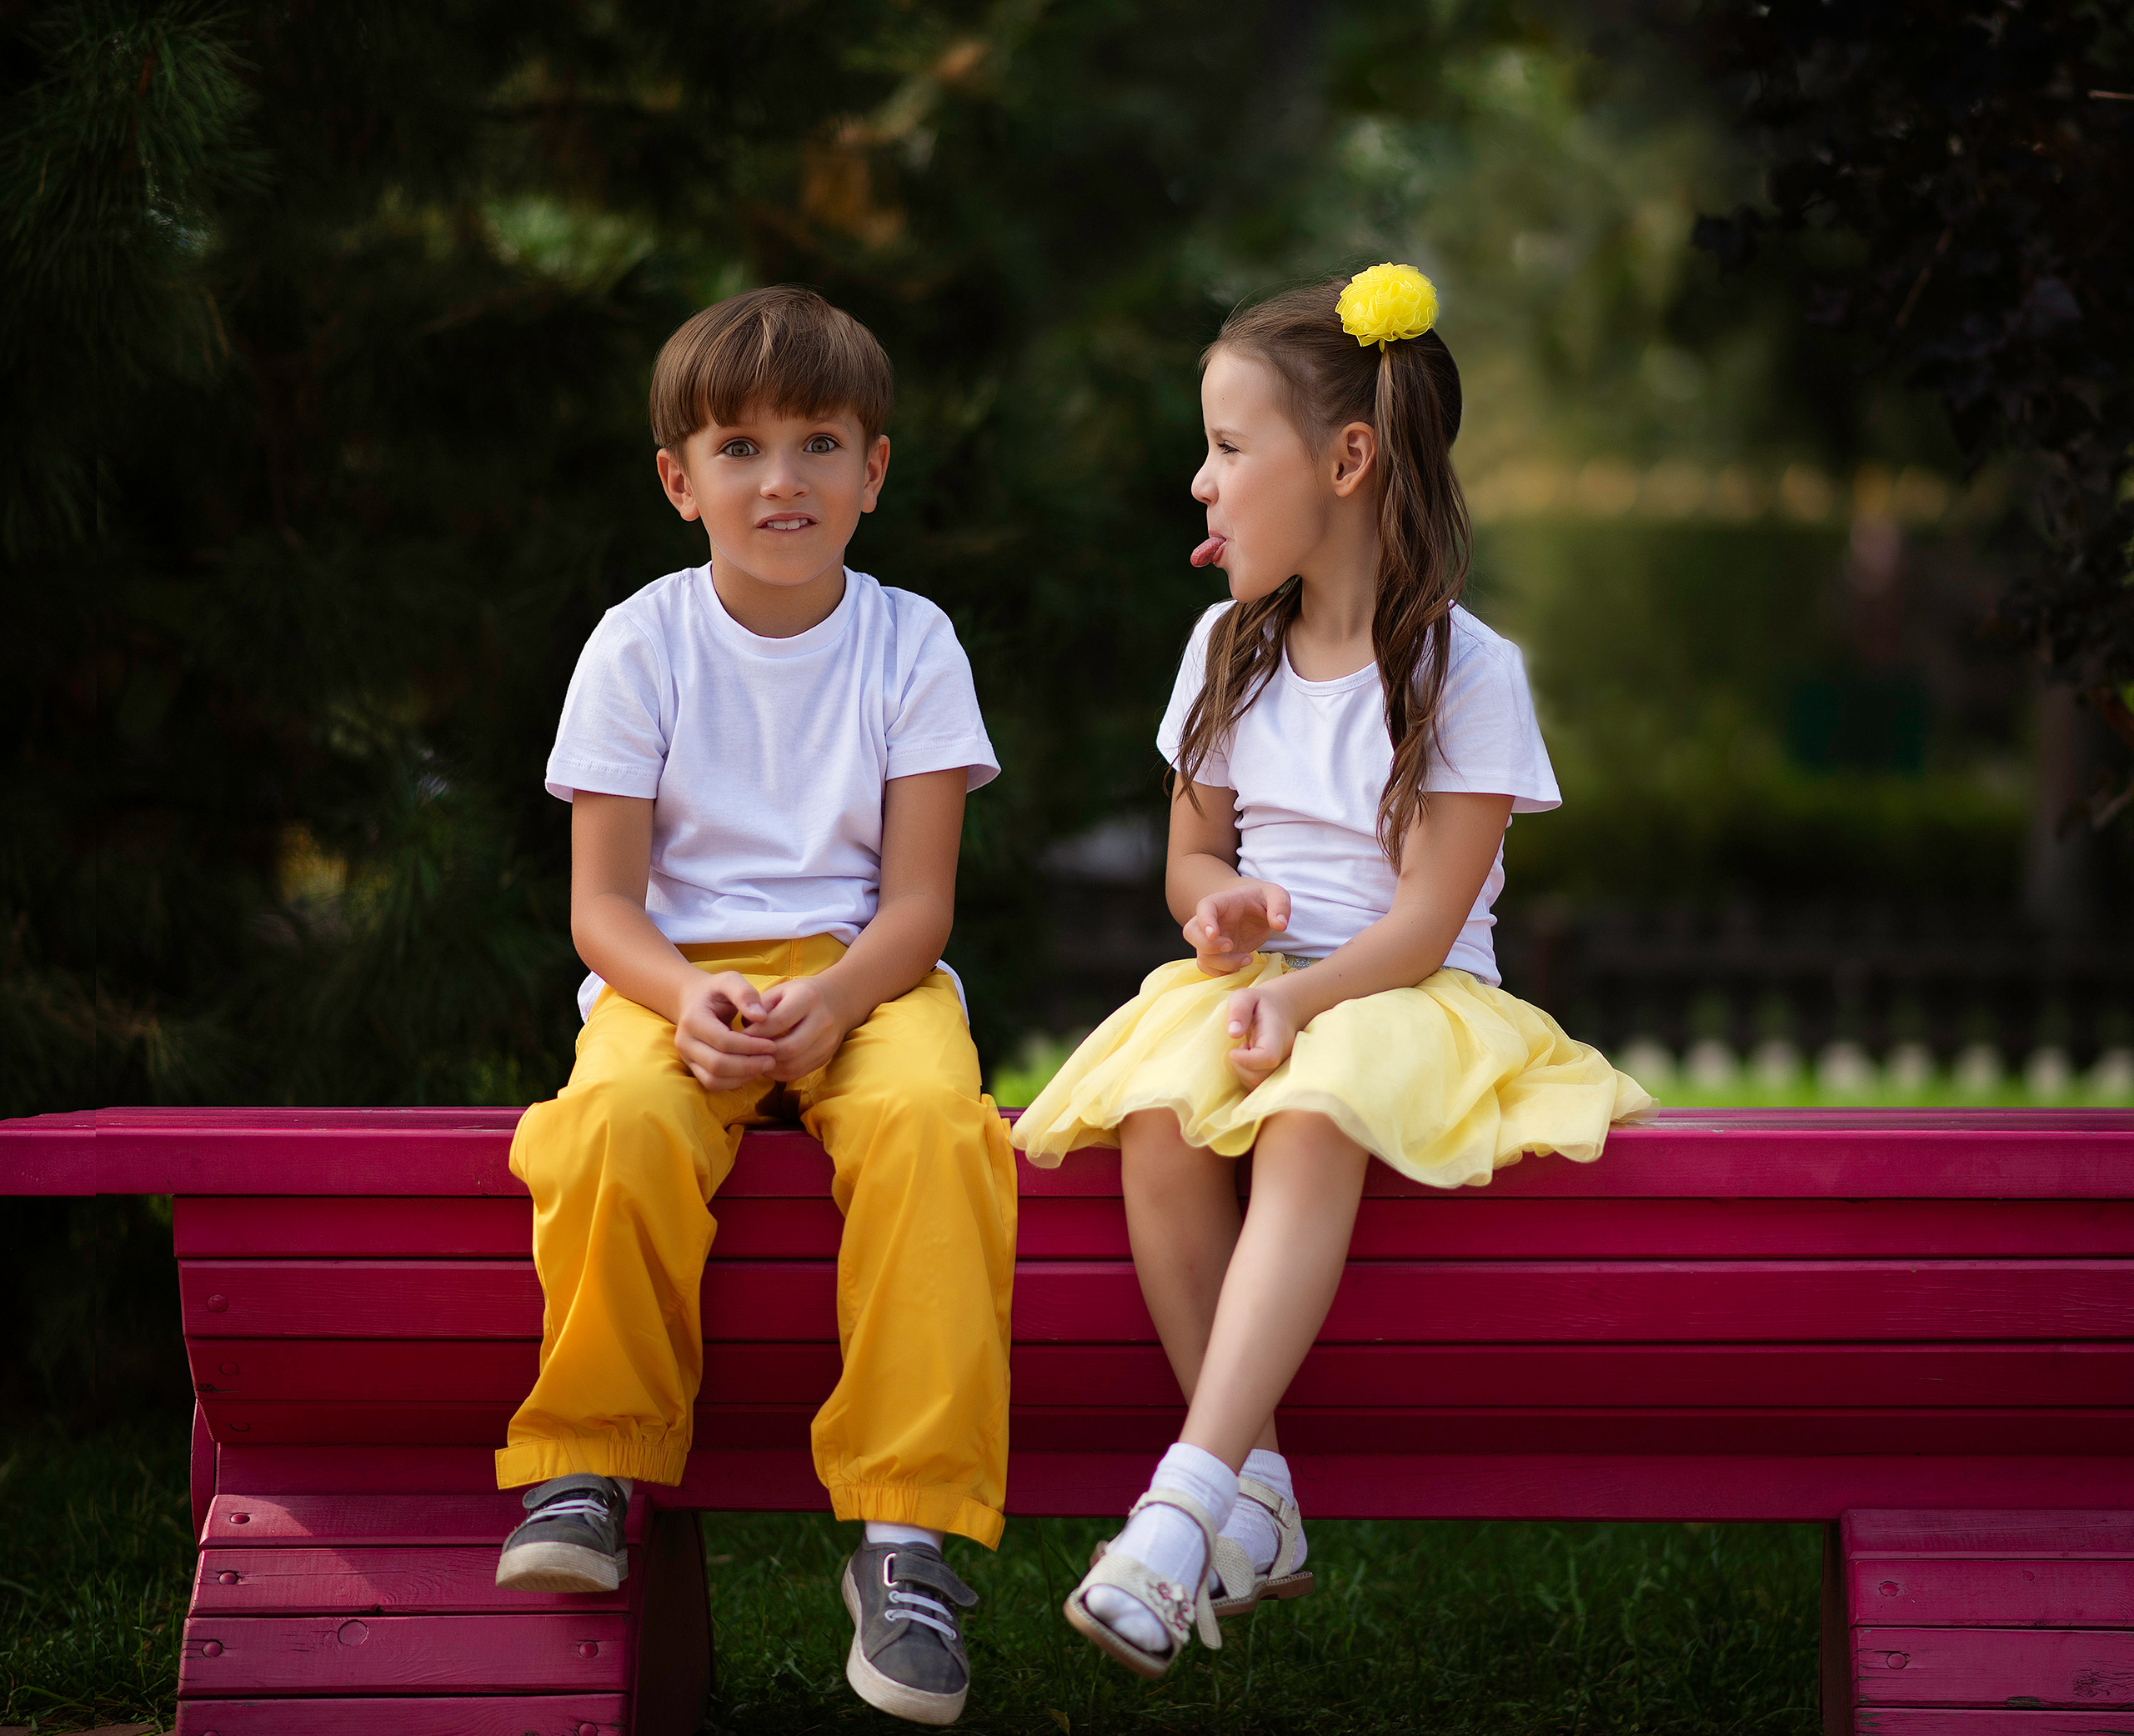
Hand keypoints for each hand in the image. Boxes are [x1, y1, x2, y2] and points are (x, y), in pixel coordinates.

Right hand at [672, 971, 777, 1088]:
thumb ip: (744, 993)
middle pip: (718, 1064)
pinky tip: (752, 1071)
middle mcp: (685, 1041)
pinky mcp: (693, 1067)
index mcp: (693, 1019)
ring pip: (714, 1079)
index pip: (723, 1041)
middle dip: (748, 1065)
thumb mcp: (729, 981)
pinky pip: (712, 1084)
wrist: (694, 1000)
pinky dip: (734, 1082)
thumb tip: (761, 1017)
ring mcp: (686, 1057)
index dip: (750, 1046)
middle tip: (772, 1059)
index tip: (772, 1044)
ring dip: (743, 1077)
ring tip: (764, 1065)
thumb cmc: (716, 991)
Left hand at [748, 974, 856, 1081]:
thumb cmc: (798, 995)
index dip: (756, 1032)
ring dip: (770, 1066)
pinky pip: (799, 1072)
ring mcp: (828, 1041)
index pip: (780, 1021)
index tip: (739, 1036)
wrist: (837, 1001)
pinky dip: (779, 1072)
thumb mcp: (779, 991)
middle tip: (745, 1053)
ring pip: (794, 1064)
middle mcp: (823, 1020)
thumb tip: (742, 1032)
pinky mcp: (826, 1057)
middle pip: (790, 1047)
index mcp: (808, 998)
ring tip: (754, 1060)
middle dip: (763, 1053)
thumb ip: (759, 1008)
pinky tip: (767, 1065)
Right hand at [1185, 879, 1291, 974]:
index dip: (1204, 921)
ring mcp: (1212, 940)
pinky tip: (1242, 966)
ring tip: (1248, 959)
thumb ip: (1280, 906)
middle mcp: (1212, 922)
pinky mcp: (1217, 955)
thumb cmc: (1262, 899)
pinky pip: (1209, 968)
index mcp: (1223, 902)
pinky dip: (1223, 973)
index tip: (1213, 934)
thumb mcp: (1276, 894)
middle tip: (1231, 946)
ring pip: (1201, 956)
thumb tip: (1280, 925)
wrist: (1254, 907)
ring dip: (1222, 964)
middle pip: (1191, 933)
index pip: (1205, 907)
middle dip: (1207, 946)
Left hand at [1224, 978, 1301, 1087]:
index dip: (1246, 1059)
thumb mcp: (1245, 997)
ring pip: (1258, 1085)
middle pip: (1260, 1076)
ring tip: (1245, 1051)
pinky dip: (1247, 1076)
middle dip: (1240, 1066)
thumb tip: (1233, 1033)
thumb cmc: (1259, 1003)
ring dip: (1243, 1071)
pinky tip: (1248, 1060)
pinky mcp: (1277, 1075)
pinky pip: (1259, 1087)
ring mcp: (1283, 1068)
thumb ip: (1239, 1010)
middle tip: (1239, 1047)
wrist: (1282, 1010)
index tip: (1235, 1047)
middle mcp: (1285, 1056)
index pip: (1268, 1057)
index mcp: (1278, 1036)